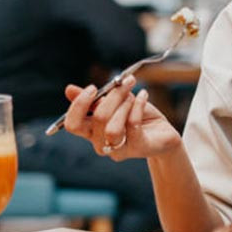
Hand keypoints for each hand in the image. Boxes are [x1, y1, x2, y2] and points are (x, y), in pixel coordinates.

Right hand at [62, 77, 180, 159]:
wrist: (163, 134)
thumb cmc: (137, 118)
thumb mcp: (116, 103)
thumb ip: (95, 98)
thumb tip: (69, 89)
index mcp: (91, 131)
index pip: (72, 124)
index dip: (78, 105)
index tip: (93, 88)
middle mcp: (101, 143)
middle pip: (97, 119)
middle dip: (112, 96)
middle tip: (124, 82)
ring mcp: (119, 149)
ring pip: (112, 128)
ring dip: (124, 105)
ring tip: (133, 95)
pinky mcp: (138, 148)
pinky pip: (133, 125)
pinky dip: (138, 105)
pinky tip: (144, 95)